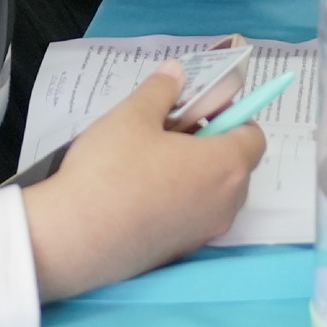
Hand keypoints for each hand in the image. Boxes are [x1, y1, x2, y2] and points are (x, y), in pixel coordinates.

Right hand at [20, 65, 264, 299]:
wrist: (72, 239)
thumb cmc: (110, 170)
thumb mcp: (133, 114)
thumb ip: (163, 88)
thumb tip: (177, 71)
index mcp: (225, 167)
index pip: (254, 137)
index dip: (232, 116)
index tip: (199, 108)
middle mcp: (224, 206)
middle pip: (236, 167)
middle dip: (212, 143)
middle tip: (171, 129)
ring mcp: (202, 235)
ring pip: (213, 194)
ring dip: (194, 172)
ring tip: (150, 158)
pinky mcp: (177, 255)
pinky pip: (191, 219)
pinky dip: (178, 201)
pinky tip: (138, 192)